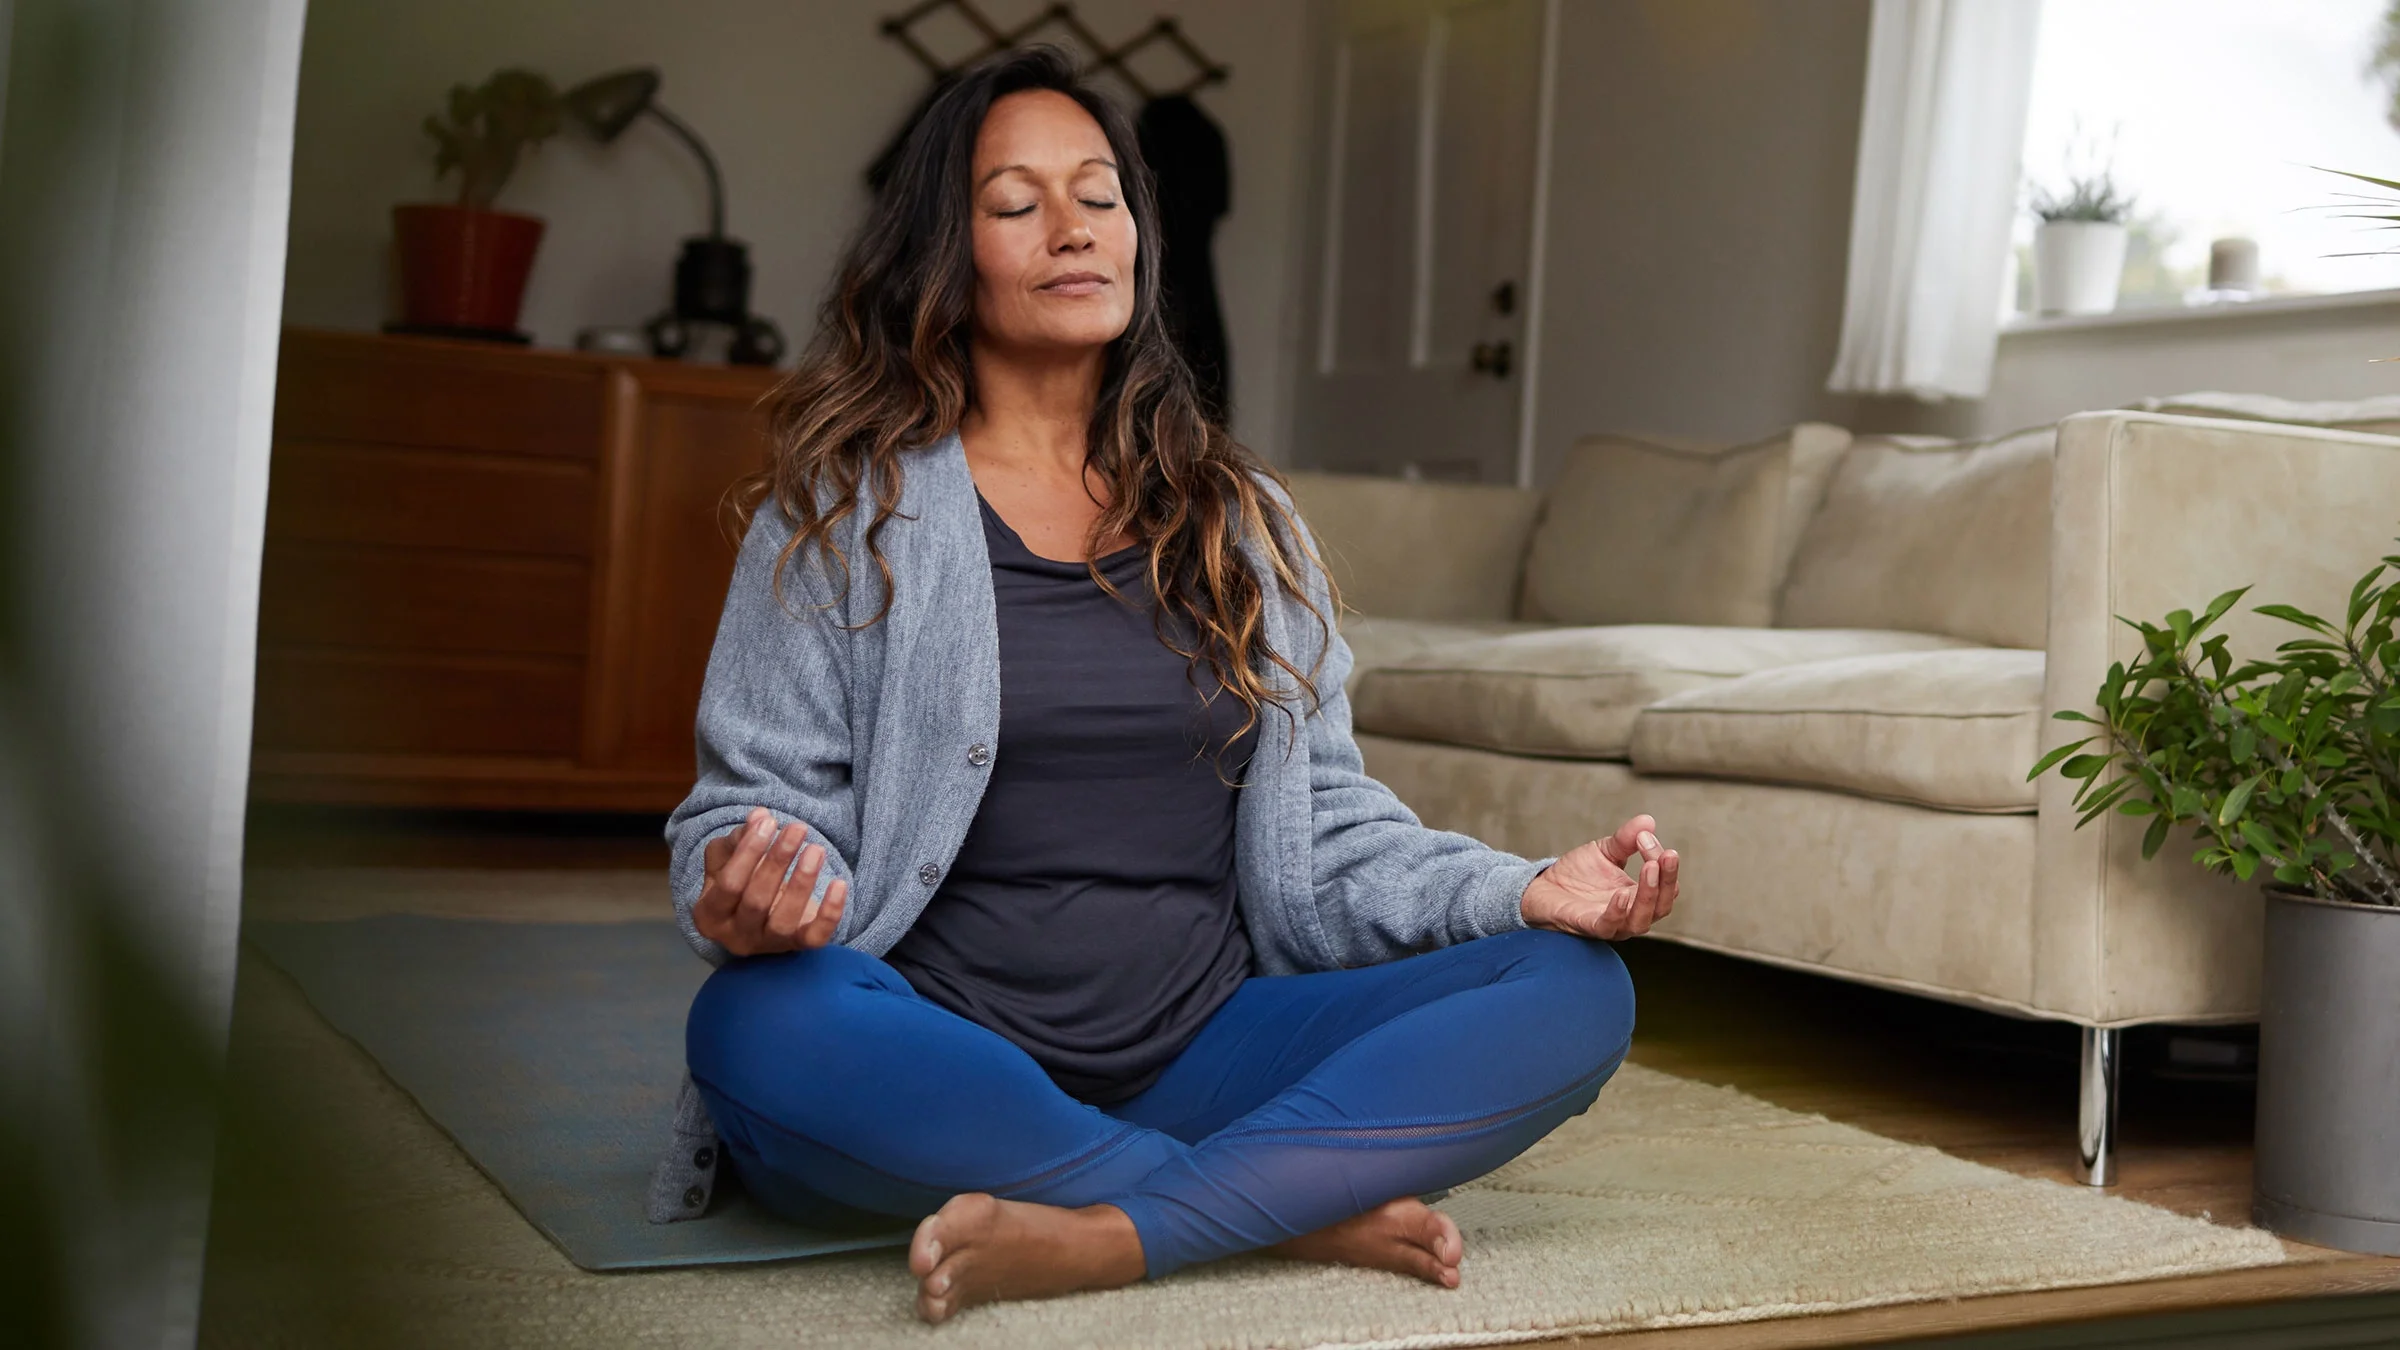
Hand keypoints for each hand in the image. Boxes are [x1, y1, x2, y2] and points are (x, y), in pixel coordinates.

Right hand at [692, 807, 848, 956]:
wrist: (761, 918)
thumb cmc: (742, 881)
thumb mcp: (729, 859)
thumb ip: (739, 838)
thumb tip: (760, 816)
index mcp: (710, 914)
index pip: (728, 884)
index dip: (748, 853)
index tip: (768, 823)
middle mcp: (735, 936)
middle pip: (756, 900)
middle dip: (778, 861)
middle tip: (798, 828)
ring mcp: (767, 945)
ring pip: (784, 920)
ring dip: (802, 882)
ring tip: (816, 849)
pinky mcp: (797, 948)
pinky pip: (815, 937)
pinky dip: (830, 912)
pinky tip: (839, 884)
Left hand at [1518, 814, 1679, 940]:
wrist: (1542, 887)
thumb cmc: (1577, 874)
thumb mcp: (1605, 851)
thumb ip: (1626, 839)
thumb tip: (1648, 821)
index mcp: (1639, 896)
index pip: (1665, 885)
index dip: (1663, 863)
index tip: (1647, 837)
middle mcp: (1631, 914)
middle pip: (1662, 906)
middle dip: (1667, 881)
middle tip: (1667, 856)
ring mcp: (1612, 923)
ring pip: (1641, 921)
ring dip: (1648, 895)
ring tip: (1649, 868)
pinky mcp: (1588, 926)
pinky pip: (1608, 926)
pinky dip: (1617, 912)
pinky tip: (1621, 893)